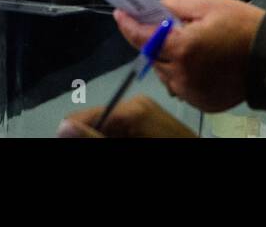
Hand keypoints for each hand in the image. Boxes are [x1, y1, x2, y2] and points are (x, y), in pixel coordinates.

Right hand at [57, 95, 196, 137]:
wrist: (203, 164)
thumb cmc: (165, 146)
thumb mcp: (126, 149)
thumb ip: (95, 139)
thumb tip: (62, 125)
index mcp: (131, 108)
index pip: (84, 117)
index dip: (75, 134)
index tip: (72, 142)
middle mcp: (136, 102)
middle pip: (97, 122)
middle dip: (93, 136)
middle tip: (114, 143)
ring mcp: (146, 109)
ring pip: (110, 125)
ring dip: (108, 137)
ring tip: (123, 143)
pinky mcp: (151, 117)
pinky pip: (126, 126)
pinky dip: (121, 137)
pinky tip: (130, 143)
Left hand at [114, 0, 265, 112]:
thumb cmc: (241, 25)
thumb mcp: (206, 5)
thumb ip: (173, 6)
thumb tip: (151, 8)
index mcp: (183, 48)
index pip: (142, 37)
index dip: (128, 24)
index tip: (120, 13)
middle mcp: (182, 75)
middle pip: (152, 56)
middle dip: (153, 40)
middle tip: (167, 26)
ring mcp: (191, 92)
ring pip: (165, 73)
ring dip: (168, 58)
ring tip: (189, 45)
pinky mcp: (201, 102)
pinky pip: (180, 86)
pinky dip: (182, 74)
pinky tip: (199, 62)